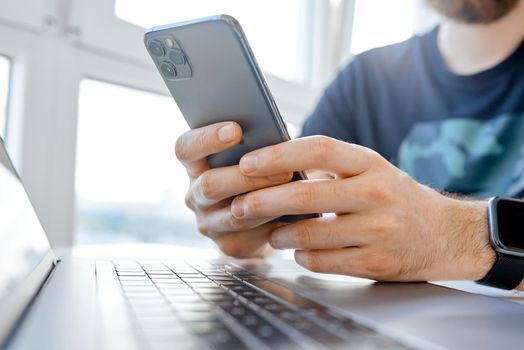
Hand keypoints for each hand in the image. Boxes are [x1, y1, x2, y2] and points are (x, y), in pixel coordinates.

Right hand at [175, 121, 291, 257]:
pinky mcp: (229, 244)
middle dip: (248, 177)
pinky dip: (275, 222)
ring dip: (266, 201)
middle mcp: (195, 194)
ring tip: (293, 189)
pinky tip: (295, 213)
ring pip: (233, 214)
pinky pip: (252, 235)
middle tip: (282, 169)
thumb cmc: (261, 171)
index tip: (235, 130)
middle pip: (209, 185)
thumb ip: (259, 140)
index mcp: (195, 163)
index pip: (186, 148)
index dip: (207, 138)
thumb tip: (278, 132)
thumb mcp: (257, 151)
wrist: (267, 214)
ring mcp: (209, 222)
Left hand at [230, 136, 495, 281]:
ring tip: (272, 233)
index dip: (278, 155)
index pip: (319, 150)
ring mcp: (379, 230)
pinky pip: (324, 262)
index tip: (247, 164)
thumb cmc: (395, 198)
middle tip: (240, 206)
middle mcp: (376, 193)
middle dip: (263, 202)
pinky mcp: (378, 262)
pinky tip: (300, 252)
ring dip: (281, 235)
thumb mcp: (371, 170)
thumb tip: (274, 165)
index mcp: (370, 163)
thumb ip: (330, 166)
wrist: (445, 234)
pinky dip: (303, 257)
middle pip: (306, 195)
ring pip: (311, 235)